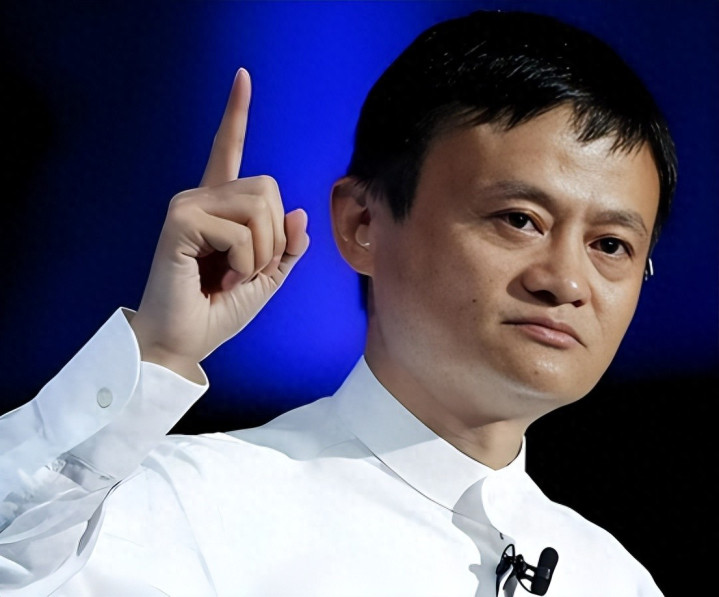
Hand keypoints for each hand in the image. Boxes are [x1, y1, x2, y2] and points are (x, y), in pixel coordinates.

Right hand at [130, 68, 309, 381]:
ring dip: (261, 253)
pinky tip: (221, 278)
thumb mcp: (267, 277)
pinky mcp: (180, 220)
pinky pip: (241, 232)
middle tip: (248, 269)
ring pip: (259, 208)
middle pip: (268, 188)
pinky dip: (245, 263)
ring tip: (233, 275)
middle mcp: (201, 196)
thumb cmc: (220, 310)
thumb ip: (286, 247)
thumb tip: (298, 212)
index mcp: (221, 206)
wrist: (185, 341)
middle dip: (273, 238)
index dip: (236, 114)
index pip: (229, 150)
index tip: (242, 76)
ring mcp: (188, 205)